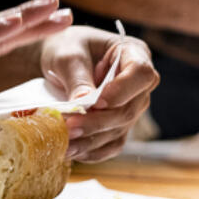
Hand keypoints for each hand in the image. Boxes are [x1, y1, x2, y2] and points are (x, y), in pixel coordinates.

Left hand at [40, 27, 157, 162]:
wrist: (57, 62)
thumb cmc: (66, 48)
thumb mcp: (67, 55)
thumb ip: (77, 77)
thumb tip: (83, 103)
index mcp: (134, 53)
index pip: (141, 74)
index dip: (122, 90)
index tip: (96, 101)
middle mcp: (139, 84)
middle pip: (129, 109)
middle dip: (99, 121)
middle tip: (69, 127)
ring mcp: (130, 107)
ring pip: (120, 130)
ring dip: (92, 140)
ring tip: (64, 142)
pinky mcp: (118, 125)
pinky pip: (112, 144)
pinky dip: (93, 150)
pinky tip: (73, 150)